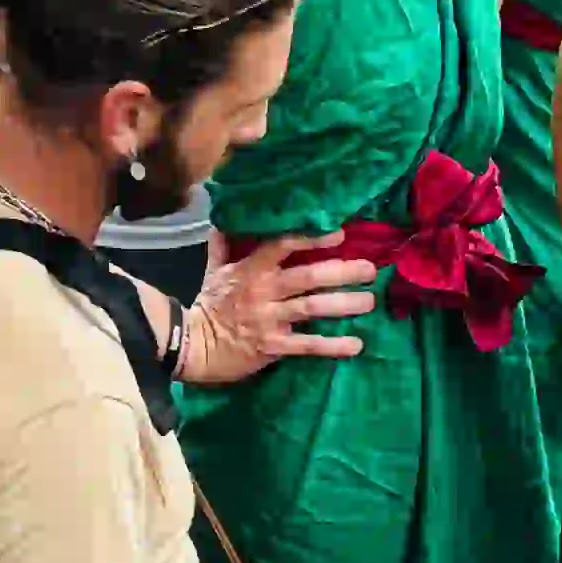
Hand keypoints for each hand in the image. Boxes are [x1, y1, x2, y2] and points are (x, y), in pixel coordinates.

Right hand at [178, 235, 377, 384]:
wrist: (191, 345)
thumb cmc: (208, 305)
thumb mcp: (214, 269)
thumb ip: (224, 244)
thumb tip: (224, 216)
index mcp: (252, 268)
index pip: (283, 245)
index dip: (312, 238)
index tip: (339, 234)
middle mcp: (264, 291)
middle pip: (309, 277)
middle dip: (342, 272)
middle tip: (370, 269)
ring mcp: (270, 319)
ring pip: (313, 308)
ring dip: (344, 304)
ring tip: (369, 301)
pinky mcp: (273, 346)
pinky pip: (308, 345)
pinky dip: (333, 345)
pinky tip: (356, 345)